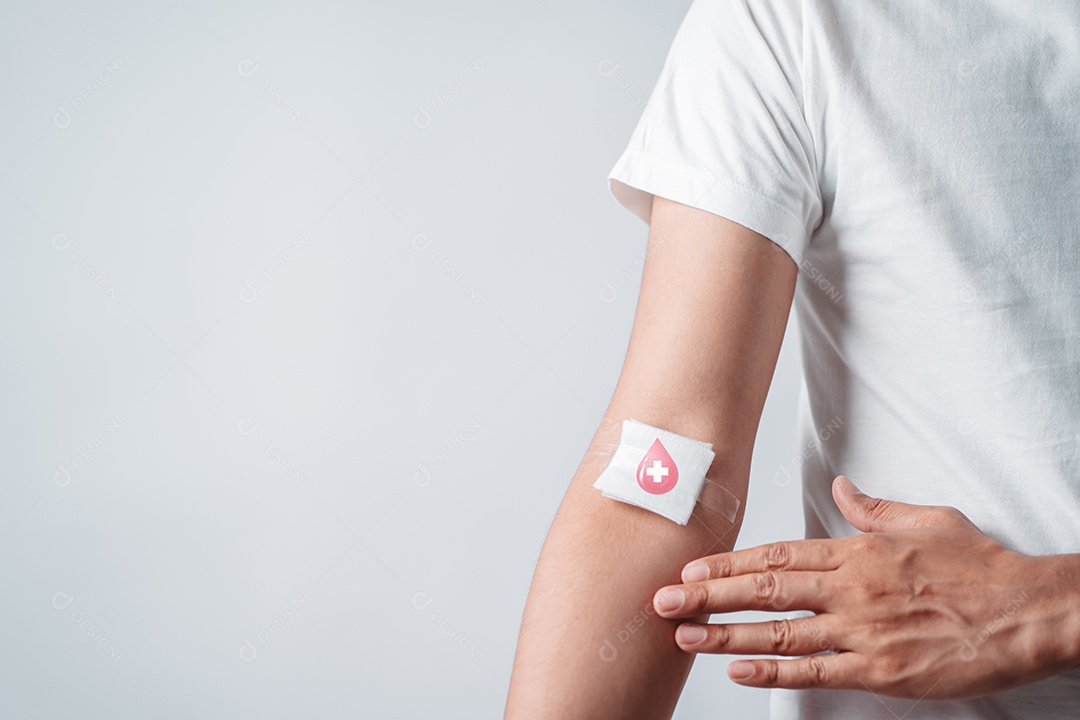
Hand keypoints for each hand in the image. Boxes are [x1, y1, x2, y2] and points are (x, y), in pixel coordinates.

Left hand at [651, 475, 1079, 698]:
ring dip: (725, 634)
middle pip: (764, 591)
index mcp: (857, 551)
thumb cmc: (980, 566)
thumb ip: (873, 508)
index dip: (728, 563)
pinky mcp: (881, 671)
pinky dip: (773, 671)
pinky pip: (815, 671)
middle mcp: (850, 589)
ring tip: (683, 636)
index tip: (691, 566)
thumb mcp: (925, 519)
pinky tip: (738, 669)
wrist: (1028, 611)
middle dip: (707, 595)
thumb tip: (842, 486)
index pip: (776, 556)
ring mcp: (863, 631)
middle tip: (663, 600)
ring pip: (779, 632)